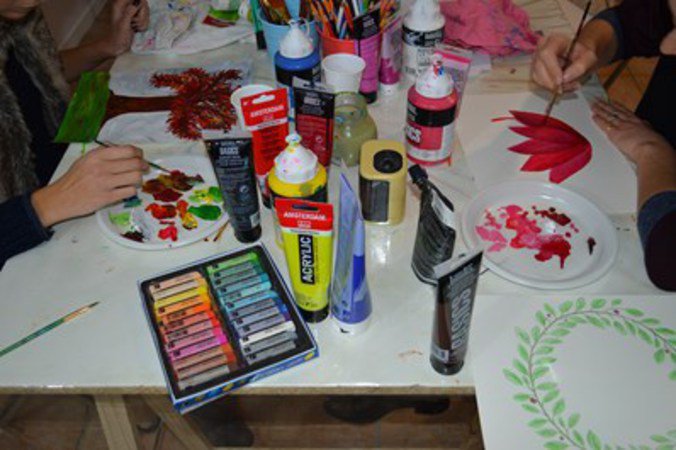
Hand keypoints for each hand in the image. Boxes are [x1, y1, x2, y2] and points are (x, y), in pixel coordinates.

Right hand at [31, 146, 147, 226]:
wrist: (61, 198)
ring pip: (136, 177)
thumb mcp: (85, 159)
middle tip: (144, 168)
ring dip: (139, 179)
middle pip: (135, 163)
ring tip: (134, 180)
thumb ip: (104, 153)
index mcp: (97, 156)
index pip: (128, 150)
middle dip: (144, 165)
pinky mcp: (107, 197)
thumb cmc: (74, 179)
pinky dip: (132, 190)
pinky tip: (126, 190)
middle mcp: (102, 167)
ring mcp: (105, 183)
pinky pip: (130, 191)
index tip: (140, 157)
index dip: (139, 153)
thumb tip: (125, 151)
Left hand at [104, 0, 148, 55]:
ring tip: (134, 27)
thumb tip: (137, 4)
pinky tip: (136, 30)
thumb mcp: (123, 24)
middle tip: (133, 23)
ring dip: (143, 22)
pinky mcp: (137, 20)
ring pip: (146, 12)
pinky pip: (146, 20)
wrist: (116, 46)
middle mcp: (127, 6)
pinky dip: (143, 26)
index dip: (141, 4)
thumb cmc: (117, 36)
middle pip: (144, 4)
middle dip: (142, 15)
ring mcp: (133, 13)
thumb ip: (129, 12)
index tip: (137, 12)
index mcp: (121, 4)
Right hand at [531, 33, 596, 92]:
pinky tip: (562, 87)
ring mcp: (535, 60)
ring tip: (568, 87)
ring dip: (551, 87)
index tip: (560, 82)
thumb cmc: (583, 55)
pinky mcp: (535, 71)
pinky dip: (550, 89)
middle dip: (551, 82)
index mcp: (554, 40)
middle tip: (565, 89)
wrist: (579, 58)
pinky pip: (538, 83)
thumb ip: (580, 66)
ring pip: (536, 77)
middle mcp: (540, 49)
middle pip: (538, 67)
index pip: (546, 54)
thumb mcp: (589, 58)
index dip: (552, 69)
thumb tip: (564, 78)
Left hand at [591, 99, 672, 163]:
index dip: (618, 107)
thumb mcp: (652, 135)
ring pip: (609, 115)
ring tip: (594, 105)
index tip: (613, 103)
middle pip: (615, 112)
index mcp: (639, 122)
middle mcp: (629, 122)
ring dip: (600, 110)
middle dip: (607, 106)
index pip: (626, 112)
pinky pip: (605, 125)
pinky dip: (598, 120)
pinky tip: (594, 116)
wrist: (652, 149)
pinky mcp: (615, 133)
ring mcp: (622, 127)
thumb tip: (647, 132)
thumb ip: (647, 132)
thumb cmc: (654, 146)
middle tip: (599, 101)